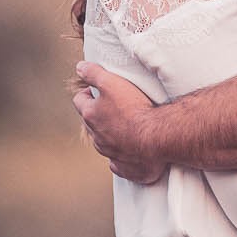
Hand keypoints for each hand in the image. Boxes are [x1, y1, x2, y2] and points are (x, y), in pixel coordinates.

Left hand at [72, 61, 167, 184]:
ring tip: (126, 127)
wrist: (156, 137)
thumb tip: (80, 67)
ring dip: (111, 135)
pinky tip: (132, 151)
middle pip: (91, 124)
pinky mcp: (125, 168)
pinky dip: (122, 157)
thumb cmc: (134, 109)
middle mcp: (97, 137)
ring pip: (104, 144)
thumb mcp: (111, 82)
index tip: (96, 90)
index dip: (86, 93)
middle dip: (99, 115)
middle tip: (115, 107)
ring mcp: (110, 154)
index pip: (79, 101)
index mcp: (91, 116)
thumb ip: (94, 73)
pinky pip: (119, 164)